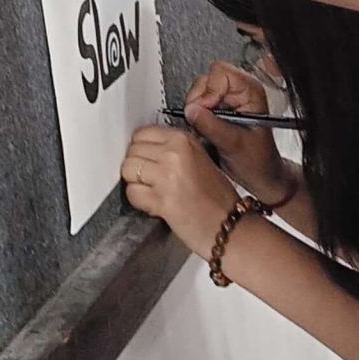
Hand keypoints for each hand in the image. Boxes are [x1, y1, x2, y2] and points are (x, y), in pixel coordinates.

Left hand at [122, 126, 240, 257]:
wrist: (230, 226)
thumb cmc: (218, 198)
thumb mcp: (199, 159)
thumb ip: (172, 149)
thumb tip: (144, 149)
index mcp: (184, 140)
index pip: (142, 133)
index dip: (140, 149)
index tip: (146, 159)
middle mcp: (174, 153)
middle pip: (132, 150)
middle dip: (136, 166)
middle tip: (149, 180)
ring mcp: (167, 175)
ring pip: (128, 169)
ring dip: (135, 183)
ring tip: (151, 192)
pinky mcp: (161, 199)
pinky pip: (132, 193)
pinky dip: (139, 201)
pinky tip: (154, 205)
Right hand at [183, 61, 298, 206]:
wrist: (260, 177)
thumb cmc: (259, 161)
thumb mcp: (235, 144)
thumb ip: (212, 126)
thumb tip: (192, 110)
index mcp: (249, 91)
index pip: (220, 72)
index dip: (209, 90)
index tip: (206, 109)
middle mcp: (237, 91)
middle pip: (204, 81)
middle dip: (198, 103)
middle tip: (201, 123)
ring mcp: (225, 100)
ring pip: (197, 93)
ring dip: (195, 113)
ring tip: (204, 131)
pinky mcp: (215, 110)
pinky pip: (196, 107)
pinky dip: (194, 120)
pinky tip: (203, 133)